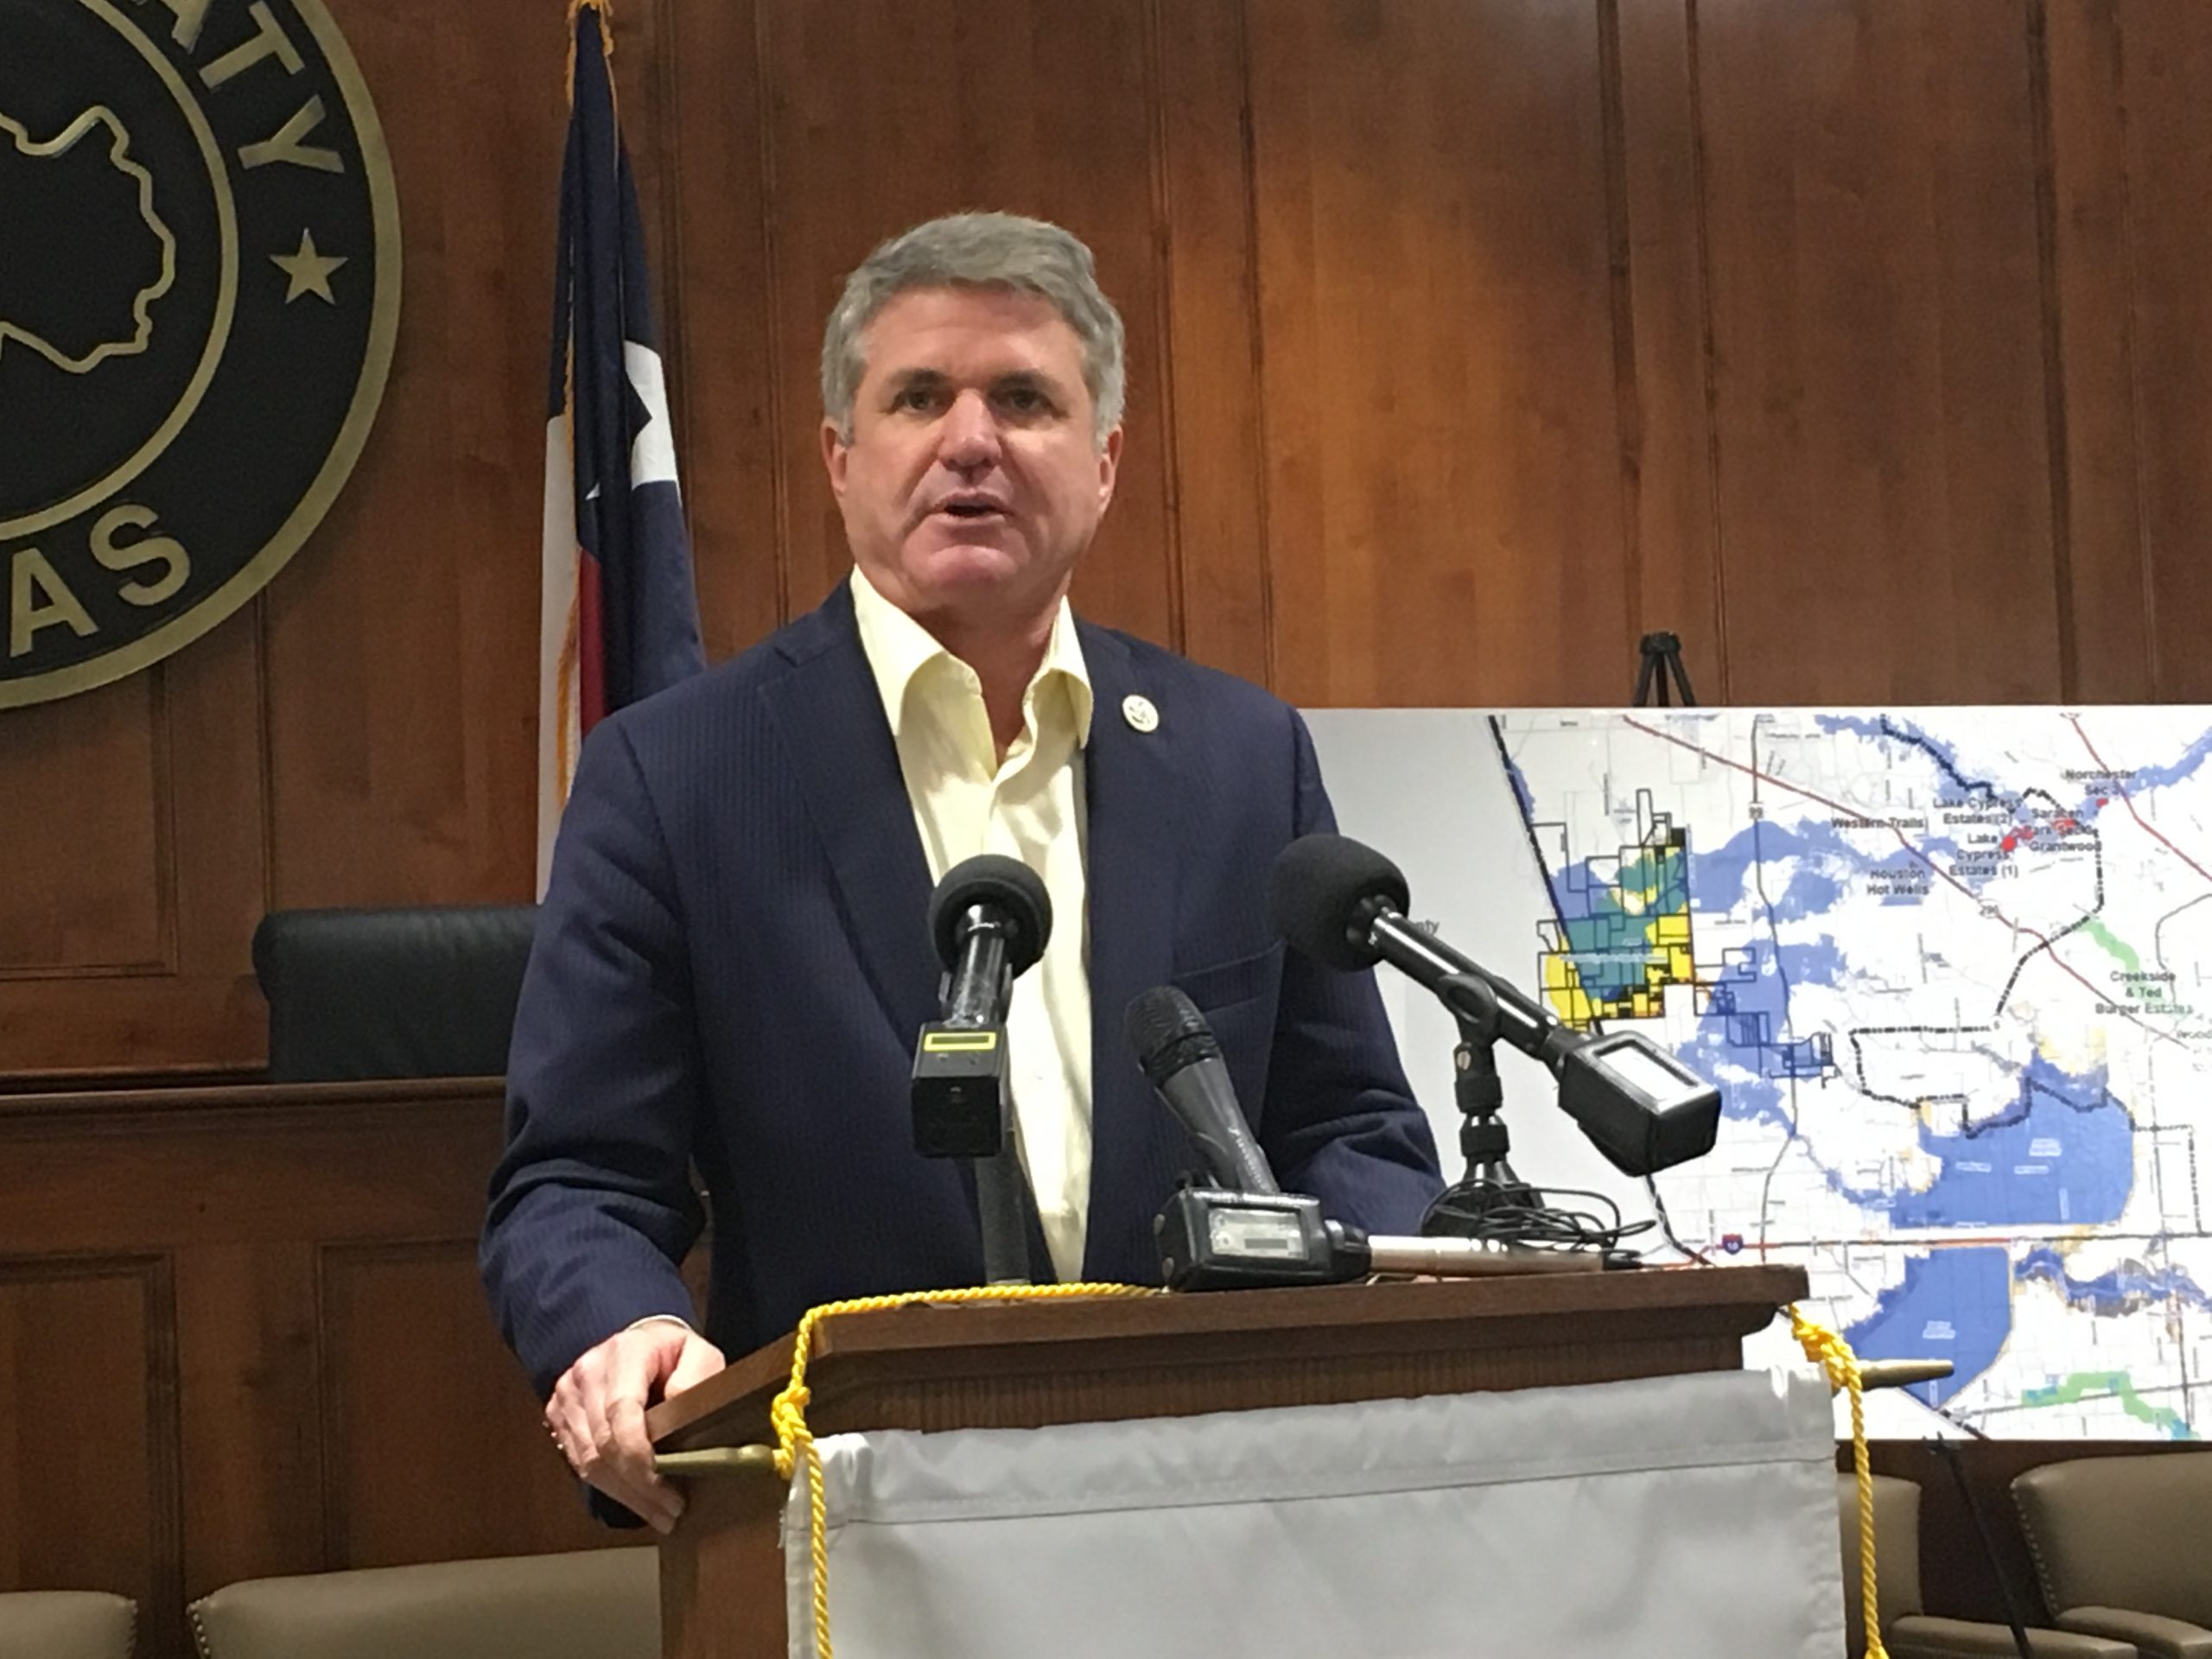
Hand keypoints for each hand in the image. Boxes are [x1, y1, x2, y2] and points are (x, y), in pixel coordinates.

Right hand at [544, 1321, 726, 1533]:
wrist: (639, 1341)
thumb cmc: (672, 1354)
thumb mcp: (700, 1352)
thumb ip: (697, 1376)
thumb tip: (681, 1407)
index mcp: (625, 1352)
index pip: (621, 1411)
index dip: (639, 1457)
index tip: (666, 1488)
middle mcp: (589, 1371)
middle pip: (603, 1444)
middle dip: (637, 1487)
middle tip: (670, 1511)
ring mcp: (568, 1394)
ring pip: (588, 1460)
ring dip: (624, 1494)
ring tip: (658, 1513)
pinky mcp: (558, 1413)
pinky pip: (578, 1461)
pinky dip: (607, 1485)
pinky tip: (634, 1498)